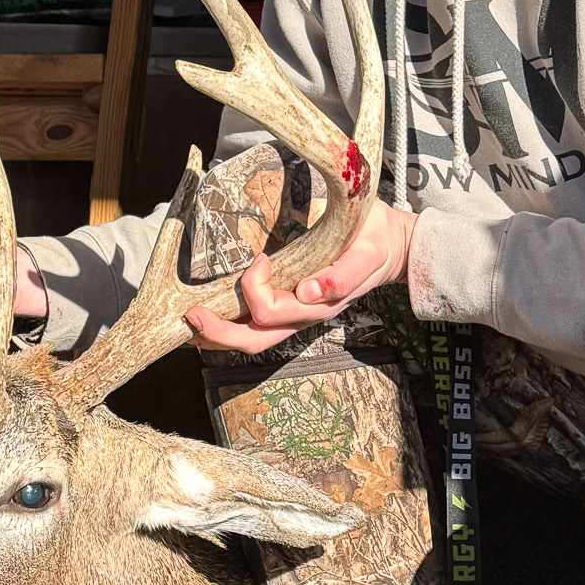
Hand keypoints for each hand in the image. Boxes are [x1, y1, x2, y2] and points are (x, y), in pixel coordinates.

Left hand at [186, 200, 415, 354]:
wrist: (393, 247)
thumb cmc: (375, 244)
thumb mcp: (367, 253)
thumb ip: (343, 275)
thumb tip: (309, 292)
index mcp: (319, 304)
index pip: (273, 312)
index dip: (255, 289)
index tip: (260, 258)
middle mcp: (304, 316)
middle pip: (255, 341)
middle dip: (219, 331)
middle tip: (192, 314)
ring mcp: (297, 315)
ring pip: (253, 340)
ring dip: (219, 335)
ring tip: (193, 324)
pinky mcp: (292, 307)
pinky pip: (258, 328)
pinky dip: (230, 327)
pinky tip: (213, 321)